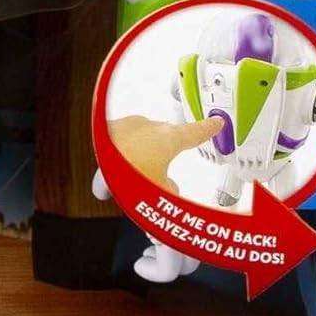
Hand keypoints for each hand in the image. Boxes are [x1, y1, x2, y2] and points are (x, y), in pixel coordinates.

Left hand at [106, 116, 221, 191]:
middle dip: (162, 152)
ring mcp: (128, 124)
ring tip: (133, 174)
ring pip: (141, 139)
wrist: (99, 160)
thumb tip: (172, 191)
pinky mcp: (109, 128)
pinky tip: (117, 168)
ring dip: (140, 152)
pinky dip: (121, 151)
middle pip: (165, 137)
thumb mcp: (161, 191)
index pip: (196, 132)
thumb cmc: (131, 171)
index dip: (208, 129)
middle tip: (156, 171)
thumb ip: (173, 192)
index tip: (215, 123)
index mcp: (170, 139)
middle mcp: (151, 126)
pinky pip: (121, 140)